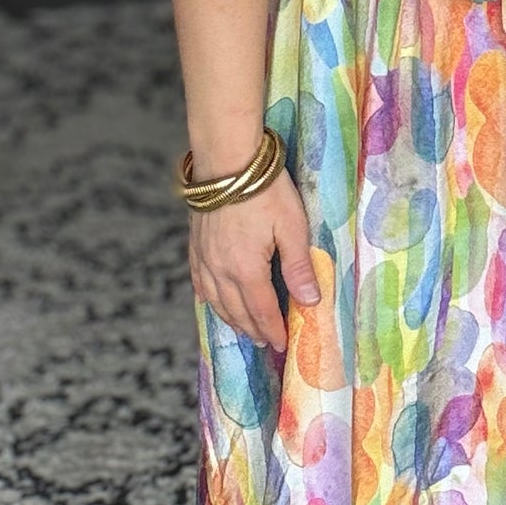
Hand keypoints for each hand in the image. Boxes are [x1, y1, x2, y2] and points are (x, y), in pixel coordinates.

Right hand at [188, 166, 321, 351]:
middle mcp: (220, 270)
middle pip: (237, 310)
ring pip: (215, 299)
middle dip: (252, 329)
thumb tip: (310, 301)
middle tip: (265, 342)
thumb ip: (298, 267)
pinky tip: (210, 300)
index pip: (262, 310)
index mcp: (246, 270)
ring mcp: (204, 257)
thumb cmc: (264, 190)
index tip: (281, 345)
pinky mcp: (195, 243)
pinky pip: (198, 280)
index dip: (273, 330)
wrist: (226, 159)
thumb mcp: (292, 227)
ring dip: (230, 318)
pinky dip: (206, 296)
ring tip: (243, 329)